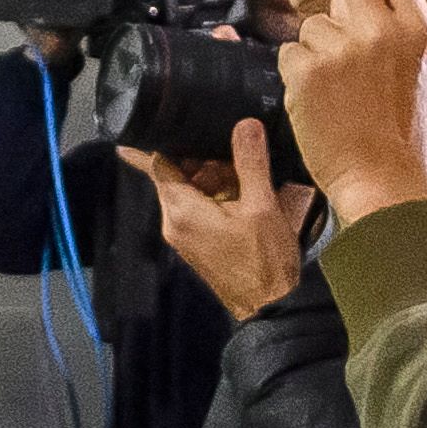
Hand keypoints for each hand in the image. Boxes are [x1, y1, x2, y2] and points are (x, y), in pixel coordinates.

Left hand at [132, 118, 316, 315]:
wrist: (270, 307)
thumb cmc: (264, 261)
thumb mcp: (262, 206)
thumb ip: (251, 162)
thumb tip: (245, 125)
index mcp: (181, 210)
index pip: (156, 163)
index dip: (161, 140)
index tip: (158, 121)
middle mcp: (173, 222)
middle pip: (174, 174)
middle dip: (200, 158)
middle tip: (230, 151)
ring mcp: (183, 235)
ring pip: (187, 190)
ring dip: (210, 177)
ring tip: (243, 173)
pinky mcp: (196, 243)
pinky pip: (196, 208)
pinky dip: (214, 195)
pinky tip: (241, 193)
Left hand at [272, 0, 426, 224]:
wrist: (383, 178)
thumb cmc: (400, 130)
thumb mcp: (418, 67)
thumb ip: (396, 25)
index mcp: (418, 28)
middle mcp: (383, 30)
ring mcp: (344, 48)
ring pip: (313, 21)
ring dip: (314, 45)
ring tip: (334, 86)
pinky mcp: (309, 69)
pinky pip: (290, 51)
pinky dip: (296, 72)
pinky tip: (316, 98)